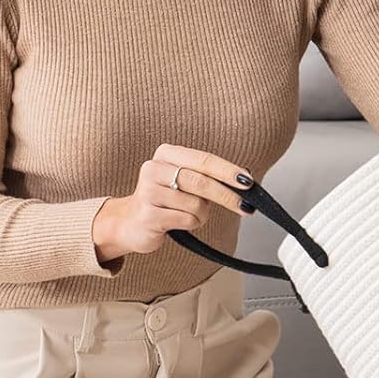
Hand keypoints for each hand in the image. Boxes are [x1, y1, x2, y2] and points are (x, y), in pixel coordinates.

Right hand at [93, 143, 254, 258]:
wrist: (130, 222)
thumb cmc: (165, 199)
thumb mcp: (185, 181)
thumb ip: (209, 177)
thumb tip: (245, 178)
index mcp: (166, 153)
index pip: (204, 160)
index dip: (228, 171)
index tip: (248, 181)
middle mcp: (154, 168)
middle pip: (202, 182)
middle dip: (228, 196)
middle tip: (246, 207)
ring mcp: (149, 192)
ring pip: (196, 205)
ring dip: (202, 214)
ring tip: (187, 214)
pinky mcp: (149, 215)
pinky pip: (187, 220)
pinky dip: (191, 223)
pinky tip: (177, 222)